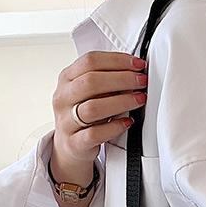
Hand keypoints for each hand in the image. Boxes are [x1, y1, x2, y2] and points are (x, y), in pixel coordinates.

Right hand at [50, 50, 148, 199]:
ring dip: (121, 101)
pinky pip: (94, 134)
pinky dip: (114, 127)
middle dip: (122, 79)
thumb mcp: (89, 91)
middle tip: (141, 81)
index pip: (90, 61)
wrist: (70, 145)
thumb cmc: (83, 114)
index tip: (137, 64)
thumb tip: (134, 71)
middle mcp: (63, 98)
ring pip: (93, 108)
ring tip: (139, 99)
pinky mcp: (74, 143)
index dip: (117, 60)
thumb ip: (106, 79)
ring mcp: (66, 121)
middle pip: (91, 81)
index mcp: (67, 79)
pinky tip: (128, 122)